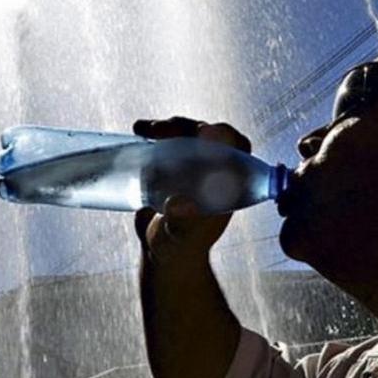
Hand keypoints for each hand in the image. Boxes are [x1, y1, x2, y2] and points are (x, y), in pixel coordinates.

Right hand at [131, 116, 250, 261]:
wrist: (161, 251)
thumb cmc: (179, 247)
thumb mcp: (181, 236)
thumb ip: (182, 223)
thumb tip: (177, 205)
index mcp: (228, 184)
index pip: (239, 149)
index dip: (226, 137)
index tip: (204, 131)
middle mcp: (214, 171)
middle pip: (209, 135)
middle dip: (186, 126)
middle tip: (161, 131)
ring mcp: (193, 165)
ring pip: (187, 133)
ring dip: (168, 127)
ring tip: (145, 130)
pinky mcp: (172, 164)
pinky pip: (168, 139)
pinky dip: (154, 131)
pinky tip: (138, 130)